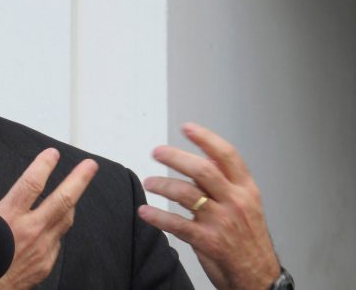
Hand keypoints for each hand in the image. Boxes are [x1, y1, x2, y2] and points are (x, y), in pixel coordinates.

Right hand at [0, 148, 98, 289]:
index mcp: (9, 217)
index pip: (33, 183)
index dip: (45, 164)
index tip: (52, 154)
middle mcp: (30, 231)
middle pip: (62, 199)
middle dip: (79, 179)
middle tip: (90, 166)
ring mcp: (41, 249)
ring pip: (65, 219)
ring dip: (72, 202)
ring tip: (76, 189)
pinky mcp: (45, 264)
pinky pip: (58, 241)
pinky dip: (58, 228)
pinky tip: (56, 223)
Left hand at [138, 122, 279, 289]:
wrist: (258, 275)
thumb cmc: (248, 237)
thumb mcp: (245, 204)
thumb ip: (223, 183)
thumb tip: (197, 161)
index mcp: (245, 189)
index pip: (227, 156)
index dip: (206, 139)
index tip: (187, 128)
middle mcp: (235, 201)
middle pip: (203, 170)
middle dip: (176, 157)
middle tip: (157, 152)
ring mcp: (222, 221)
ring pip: (187, 194)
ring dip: (163, 184)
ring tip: (148, 182)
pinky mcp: (209, 241)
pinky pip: (177, 224)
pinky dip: (157, 216)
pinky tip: (145, 211)